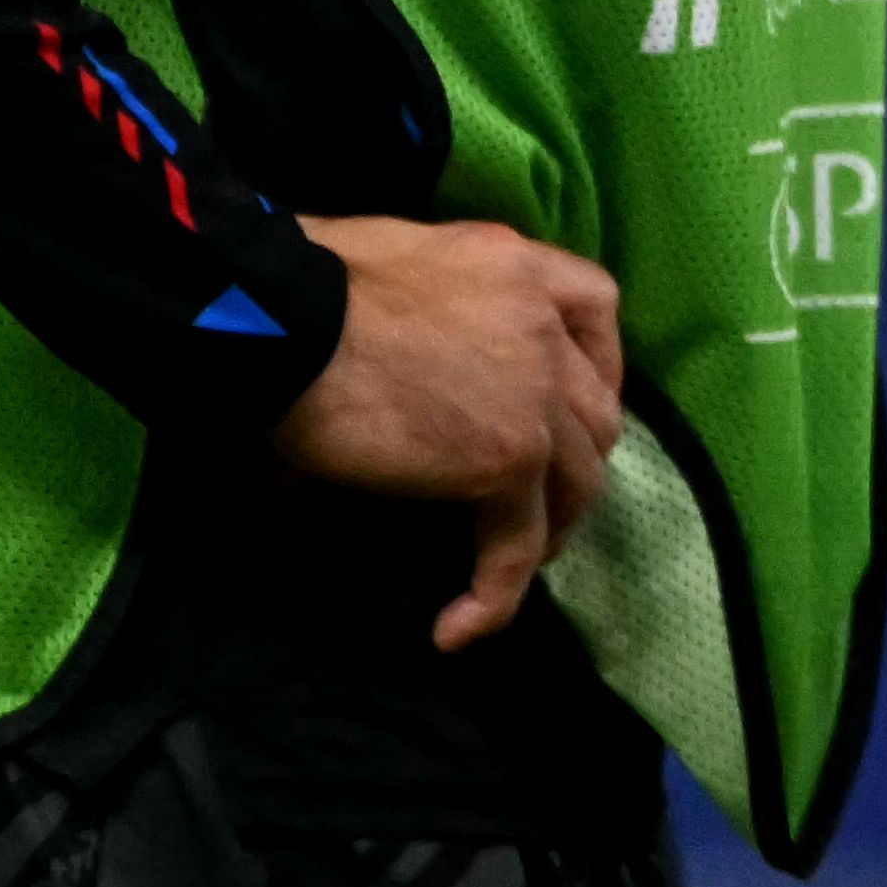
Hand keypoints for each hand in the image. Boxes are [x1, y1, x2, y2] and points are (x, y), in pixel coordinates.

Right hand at [271, 212, 626, 651]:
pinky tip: (460, 627)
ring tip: (509, 566)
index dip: (595, 363)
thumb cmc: (313, 283)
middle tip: (534, 500)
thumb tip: (426, 347)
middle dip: (573, 461)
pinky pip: (519, 545)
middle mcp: (546, 327)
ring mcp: (535, 397)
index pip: (596, 308)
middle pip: (594, 409)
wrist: (289, 320)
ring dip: (552, 527)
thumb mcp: (409, 259)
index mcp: (522, 266)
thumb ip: (448, 300)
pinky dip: (496, 593)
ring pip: (577, 480)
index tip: (567, 406)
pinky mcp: (504, 461)